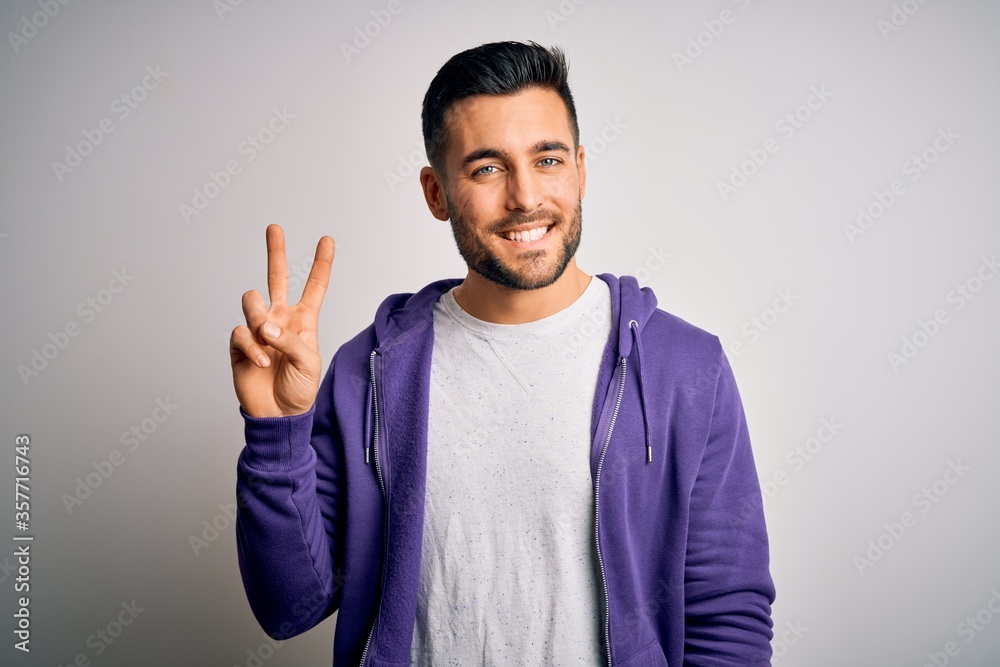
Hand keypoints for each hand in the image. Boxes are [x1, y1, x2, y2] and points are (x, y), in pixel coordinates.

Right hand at [229, 224, 334, 417]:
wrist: (278, 414)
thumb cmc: (299, 389)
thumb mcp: (308, 363)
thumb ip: (291, 340)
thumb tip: (266, 325)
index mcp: (303, 321)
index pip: (314, 287)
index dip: (321, 264)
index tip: (327, 240)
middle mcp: (280, 318)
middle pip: (276, 277)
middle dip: (275, 252)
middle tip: (274, 228)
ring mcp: (258, 329)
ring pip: (252, 301)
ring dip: (259, 318)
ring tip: (267, 340)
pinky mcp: (239, 344)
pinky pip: (241, 332)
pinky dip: (251, 346)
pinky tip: (261, 361)